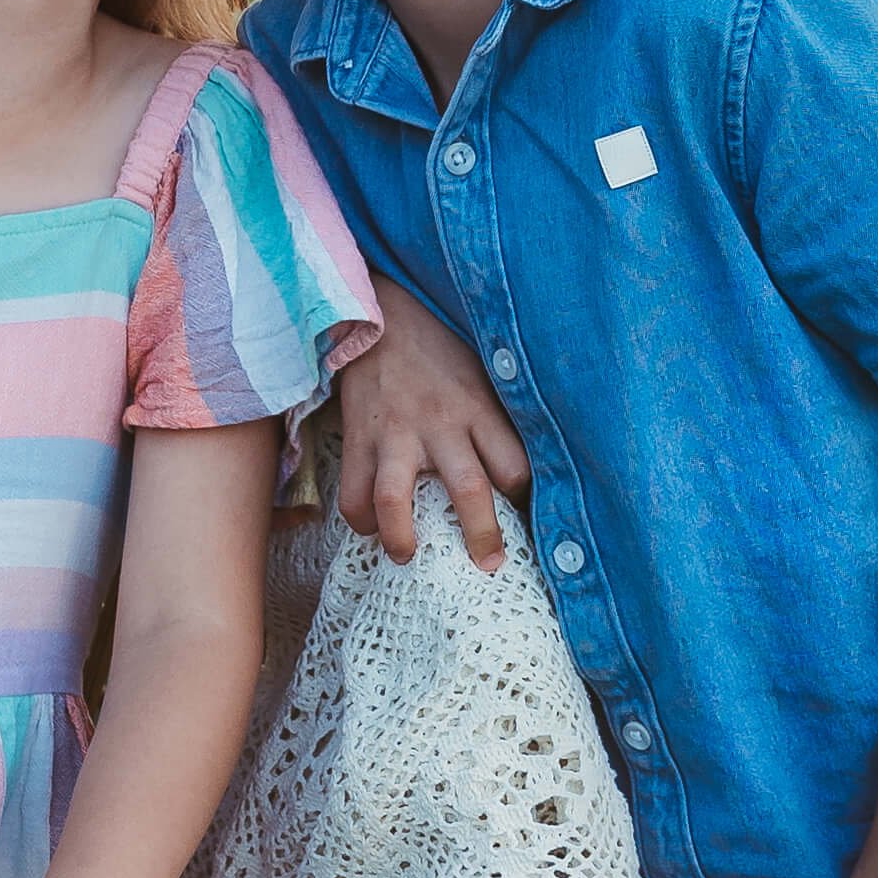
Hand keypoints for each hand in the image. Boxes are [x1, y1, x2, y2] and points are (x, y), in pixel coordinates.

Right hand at [338, 276, 530, 567]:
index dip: (524, 497)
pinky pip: (353, 490)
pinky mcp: (358, 435)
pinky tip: (370, 525)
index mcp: (478, 407)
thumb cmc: (439, 348)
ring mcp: (394, 432)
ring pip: (395, 498)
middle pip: (469, 490)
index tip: (525, 514)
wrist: (382, 313)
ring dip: (402, 537)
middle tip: (489, 565)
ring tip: (407, 558)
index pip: (514, 465)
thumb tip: (517, 472)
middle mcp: (440, 424)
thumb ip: (497, 417)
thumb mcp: (482, 374)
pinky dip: (359, 518)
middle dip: (482, 535)